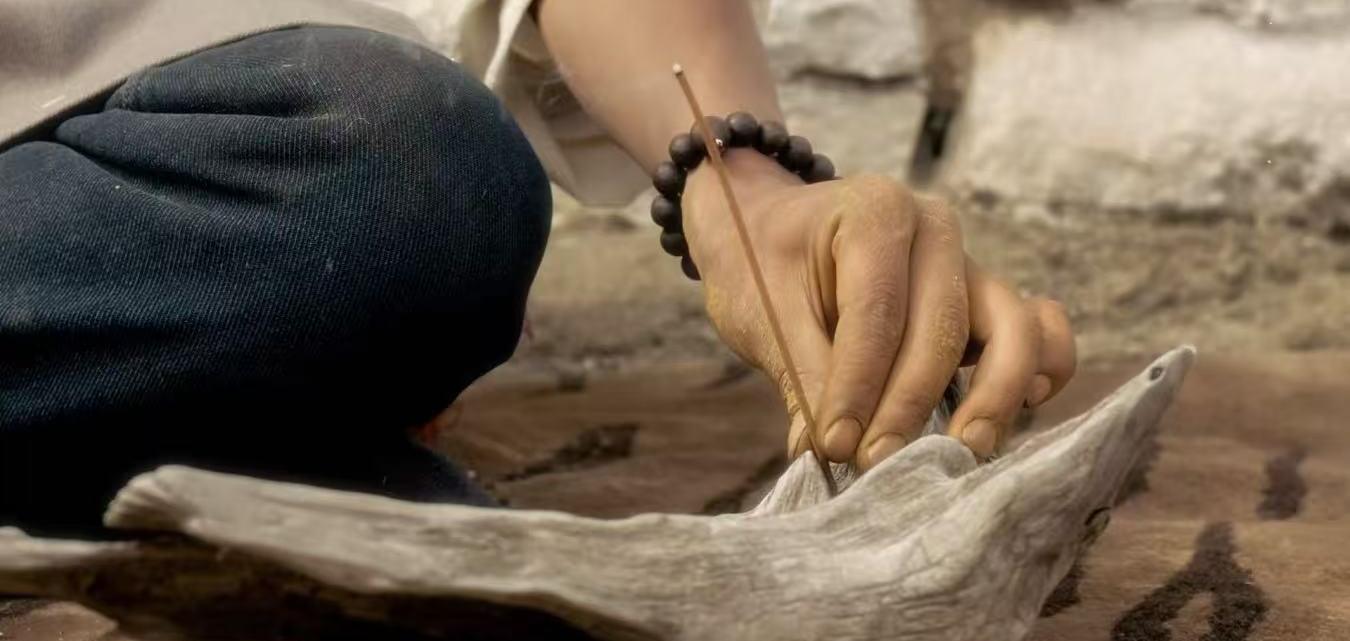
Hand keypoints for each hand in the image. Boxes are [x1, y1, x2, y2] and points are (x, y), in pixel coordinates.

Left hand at [682, 150, 1075, 468]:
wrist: (769, 230)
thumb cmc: (763, 263)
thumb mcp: (763, 312)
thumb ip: (802, 376)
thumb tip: (828, 450)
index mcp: (876, 211)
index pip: (878, 310)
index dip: (859, 385)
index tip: (835, 444)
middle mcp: (936, 230)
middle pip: (945, 326)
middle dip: (910, 404)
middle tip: (876, 464)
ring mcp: (970, 265)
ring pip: (1013, 330)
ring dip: (993, 397)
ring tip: (959, 450)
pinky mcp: (987, 303)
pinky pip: (1038, 332)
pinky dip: (1038, 372)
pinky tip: (1011, 414)